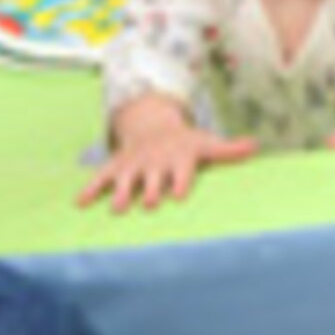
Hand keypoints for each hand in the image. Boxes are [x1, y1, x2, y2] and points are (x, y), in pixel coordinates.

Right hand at [76, 101, 257, 212]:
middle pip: (153, 179)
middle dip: (150, 190)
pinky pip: (100, 178)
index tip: (177, 195)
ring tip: (117, 209)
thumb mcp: (208, 143)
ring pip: (126, 180)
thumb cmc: (187, 143)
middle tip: (147, 203)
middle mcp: (156, 163)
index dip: (179, 182)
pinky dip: (90, 189)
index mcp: (179, 159)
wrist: (154, 126)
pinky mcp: (115, 167)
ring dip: (122, 193)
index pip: (181, 172)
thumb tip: (256, 146)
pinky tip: (79, 204)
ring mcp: (134, 165)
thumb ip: (230, 150)